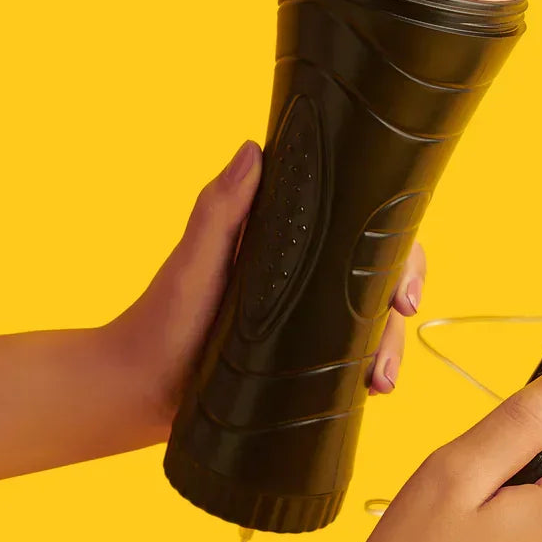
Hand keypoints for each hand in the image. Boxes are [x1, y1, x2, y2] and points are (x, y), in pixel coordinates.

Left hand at [106, 140, 426, 436]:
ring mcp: (309, 320)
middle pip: (378, 274)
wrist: (138, 391)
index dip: (395, 245)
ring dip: (390, 345)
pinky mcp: (303, 361)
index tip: (400, 274)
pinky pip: (350, 360)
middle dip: (403, 295)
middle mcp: (308, 276)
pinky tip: (374, 388)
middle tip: (403, 314)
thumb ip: (219, 212)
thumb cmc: (159, 320)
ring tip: (381, 379)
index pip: (358, 227)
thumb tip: (253, 150)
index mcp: (289, 243)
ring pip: (372, 322)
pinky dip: (370, 371)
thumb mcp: (193, 263)